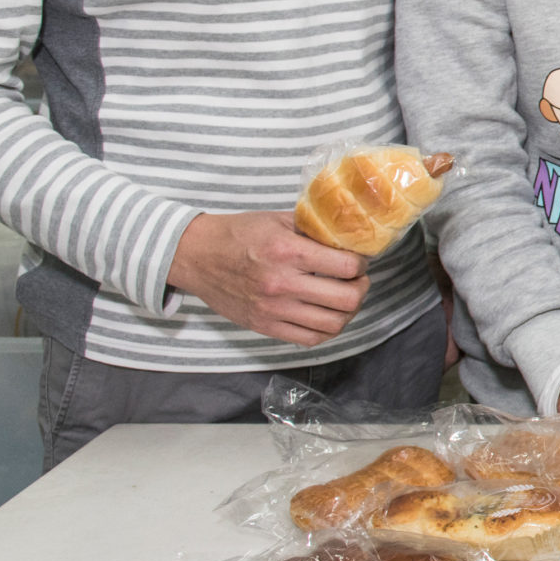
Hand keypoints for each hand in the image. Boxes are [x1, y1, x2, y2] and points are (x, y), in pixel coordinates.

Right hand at [168, 210, 371, 345]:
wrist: (197, 256)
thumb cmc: (239, 234)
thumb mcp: (279, 220)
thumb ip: (314, 230)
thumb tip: (349, 237)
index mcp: (289, 252)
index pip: (348, 266)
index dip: (361, 263)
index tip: (358, 260)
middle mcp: (283, 284)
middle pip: (347, 299)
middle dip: (361, 288)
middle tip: (358, 280)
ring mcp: (273, 309)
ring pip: (333, 324)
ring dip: (348, 312)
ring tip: (344, 298)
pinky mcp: (264, 326)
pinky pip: (309, 339)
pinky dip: (326, 330)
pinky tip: (326, 315)